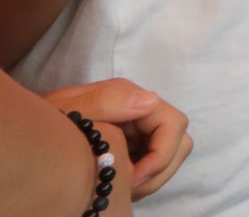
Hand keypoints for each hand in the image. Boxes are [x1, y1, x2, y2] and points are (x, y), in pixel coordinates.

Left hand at [43, 79, 191, 200]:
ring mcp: (138, 130)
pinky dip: (142, 178)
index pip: (175, 126)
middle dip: (159, 170)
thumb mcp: (73, 110)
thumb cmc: (48, 121)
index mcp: (132, 99)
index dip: (161, 156)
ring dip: (152, 177)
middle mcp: (141, 112)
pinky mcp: (132, 145)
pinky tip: (117, 182)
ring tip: (121, 187)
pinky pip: (153, 163)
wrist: (31, 134)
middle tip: (127, 187)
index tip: (132, 178)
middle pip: (179, 143)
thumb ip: (111, 100)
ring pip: (171, 156)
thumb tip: (152, 100)